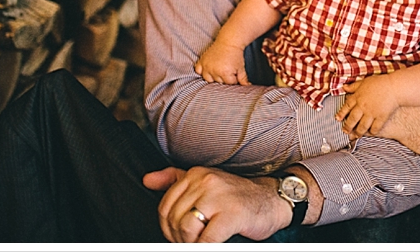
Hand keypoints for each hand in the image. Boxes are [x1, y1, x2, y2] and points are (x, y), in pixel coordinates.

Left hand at [142, 166, 290, 242]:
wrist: (272, 200)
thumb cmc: (237, 197)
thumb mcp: (205, 183)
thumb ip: (175, 180)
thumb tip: (147, 180)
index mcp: (196, 174)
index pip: (165, 206)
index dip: (168, 228)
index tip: (180, 236)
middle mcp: (205, 181)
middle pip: (174, 220)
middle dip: (179, 238)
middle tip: (193, 242)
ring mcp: (218, 196)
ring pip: (186, 229)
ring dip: (191, 244)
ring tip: (202, 243)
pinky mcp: (231, 213)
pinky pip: (206, 240)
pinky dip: (206, 247)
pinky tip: (214, 244)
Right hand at [195, 40, 249, 84]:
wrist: (229, 41)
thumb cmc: (236, 55)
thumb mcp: (241, 68)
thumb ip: (243, 79)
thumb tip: (247, 87)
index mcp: (225, 72)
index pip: (229, 83)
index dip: (234, 79)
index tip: (235, 72)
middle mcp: (214, 70)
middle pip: (219, 82)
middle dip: (225, 78)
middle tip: (228, 70)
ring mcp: (207, 66)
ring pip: (208, 79)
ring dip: (214, 77)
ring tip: (220, 70)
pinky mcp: (202, 61)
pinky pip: (198, 71)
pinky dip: (202, 72)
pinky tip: (209, 70)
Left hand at [335, 75, 398, 139]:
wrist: (394, 87)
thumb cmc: (380, 83)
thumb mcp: (364, 81)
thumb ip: (354, 86)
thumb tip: (344, 87)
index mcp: (358, 97)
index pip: (346, 107)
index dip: (341, 114)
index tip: (338, 119)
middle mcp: (363, 106)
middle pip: (352, 119)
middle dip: (348, 127)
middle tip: (345, 131)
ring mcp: (372, 113)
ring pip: (362, 126)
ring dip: (358, 132)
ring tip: (356, 136)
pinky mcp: (381, 118)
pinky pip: (375, 128)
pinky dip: (372, 132)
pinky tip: (371, 133)